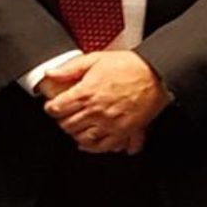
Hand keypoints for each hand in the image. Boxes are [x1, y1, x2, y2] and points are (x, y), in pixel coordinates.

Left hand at [41, 49, 167, 154]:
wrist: (156, 74)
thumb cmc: (129, 66)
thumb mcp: (95, 59)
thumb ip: (70, 68)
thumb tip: (51, 73)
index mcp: (86, 93)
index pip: (57, 109)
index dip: (51, 107)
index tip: (53, 106)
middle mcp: (96, 111)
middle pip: (67, 125)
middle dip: (62, 120)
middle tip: (64, 115)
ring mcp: (109, 123)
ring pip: (82, 138)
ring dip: (76, 133)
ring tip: (76, 127)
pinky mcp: (123, 131)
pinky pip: (104, 147)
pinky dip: (93, 147)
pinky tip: (89, 143)